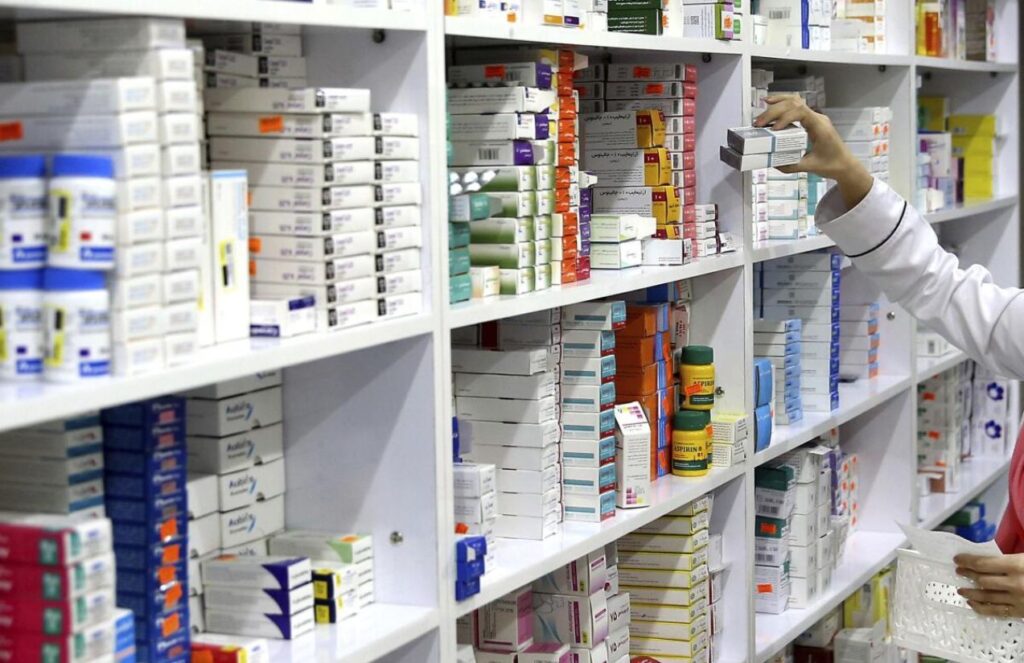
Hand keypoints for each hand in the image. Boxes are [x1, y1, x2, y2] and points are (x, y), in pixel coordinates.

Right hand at [753, 95, 873, 208]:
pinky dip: (783, 103)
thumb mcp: (810, 167)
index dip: (784, 117)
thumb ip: (791, 165)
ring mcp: (815, 117)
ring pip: (795, 101)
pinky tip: (772, 103)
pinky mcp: (811, 120)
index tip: (773, 130)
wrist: (845, 164)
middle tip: (759, 123)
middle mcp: (817, 118)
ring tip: (763, 107)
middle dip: (774, 111)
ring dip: (778, 103)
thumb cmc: (832, 164)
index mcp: (820, 127)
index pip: (801, 112)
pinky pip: (796, 107)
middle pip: (794, 104)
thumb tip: (772, 162)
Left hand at [954, 553, 1023, 618]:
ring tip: (961, 590)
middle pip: (982, 580)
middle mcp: (1015, 583)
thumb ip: (1006, 560)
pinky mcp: (1020, 612)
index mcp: (1016, 565)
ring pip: (986, 596)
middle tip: (959, 571)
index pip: (982, 563)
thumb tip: (984, 559)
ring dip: (971, 593)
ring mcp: (1017, 599)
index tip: (958, 559)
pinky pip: (996, 611)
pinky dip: (981, 608)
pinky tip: (972, 604)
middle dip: (968, 575)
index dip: (967, 561)